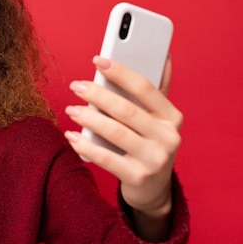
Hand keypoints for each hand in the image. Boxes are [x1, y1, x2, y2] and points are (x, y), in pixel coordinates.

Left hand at [64, 56, 182, 239]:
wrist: (153, 189)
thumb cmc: (148, 144)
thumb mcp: (157, 119)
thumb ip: (156, 91)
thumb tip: (163, 55)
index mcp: (172, 117)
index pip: (145, 88)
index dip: (120, 72)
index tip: (97, 60)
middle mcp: (168, 137)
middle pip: (126, 110)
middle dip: (97, 94)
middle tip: (76, 86)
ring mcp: (155, 159)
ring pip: (115, 132)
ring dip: (88, 118)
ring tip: (71, 110)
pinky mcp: (138, 177)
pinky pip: (106, 158)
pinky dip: (86, 145)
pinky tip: (71, 136)